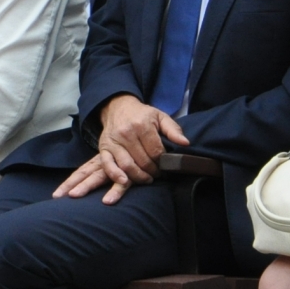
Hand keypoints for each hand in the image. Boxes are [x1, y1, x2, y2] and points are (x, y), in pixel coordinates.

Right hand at [57, 94, 187, 202]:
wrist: (118, 107)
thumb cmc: (142, 114)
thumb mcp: (160, 117)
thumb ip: (173, 130)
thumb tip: (185, 144)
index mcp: (142, 125)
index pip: (156, 151)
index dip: (163, 162)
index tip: (166, 166)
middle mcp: (127, 133)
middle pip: (143, 161)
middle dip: (153, 171)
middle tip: (158, 174)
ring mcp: (114, 141)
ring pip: (127, 165)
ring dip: (139, 177)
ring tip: (147, 179)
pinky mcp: (104, 147)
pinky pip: (108, 165)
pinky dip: (115, 175)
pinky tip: (125, 181)